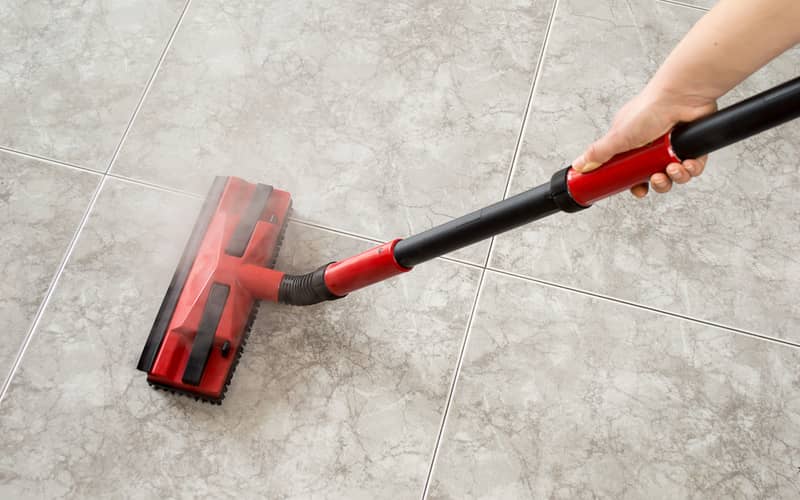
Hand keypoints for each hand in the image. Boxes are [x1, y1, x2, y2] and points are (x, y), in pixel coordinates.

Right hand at [571, 88, 716, 197]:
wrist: (681, 95)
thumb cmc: (649, 109)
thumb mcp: (617, 136)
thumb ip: (598, 153)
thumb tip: (579, 165)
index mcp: (633, 142)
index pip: (632, 170)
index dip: (635, 183)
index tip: (637, 190)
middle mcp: (654, 144)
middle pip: (655, 176)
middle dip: (657, 184)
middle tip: (655, 180)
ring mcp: (675, 145)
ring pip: (675, 174)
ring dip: (674, 177)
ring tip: (671, 170)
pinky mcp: (694, 145)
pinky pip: (694, 167)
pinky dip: (691, 169)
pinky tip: (686, 163)